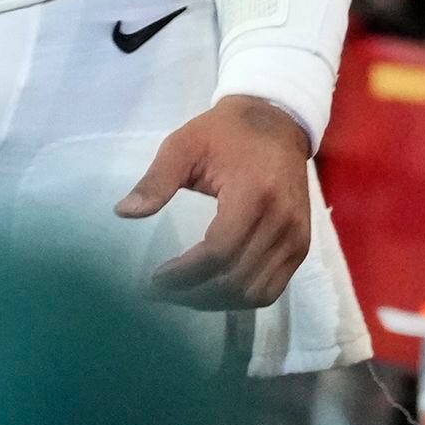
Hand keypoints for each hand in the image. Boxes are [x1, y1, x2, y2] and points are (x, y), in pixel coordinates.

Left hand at [118, 94, 313, 310]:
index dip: (184, 274)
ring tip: (183, 294)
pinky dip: (240, 298)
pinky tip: (212, 290)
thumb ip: (156, 180)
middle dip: (193, 294)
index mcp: (254, 193)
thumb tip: (124, 213)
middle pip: (235, 279)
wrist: (278, 122)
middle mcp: (282, 221)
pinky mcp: (301, 245)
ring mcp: (296, 237)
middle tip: (162, 293)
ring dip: (215, 302)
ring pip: (254, 293)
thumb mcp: (184, 145)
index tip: (155, 279)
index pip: (218, 252)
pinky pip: (272, 289)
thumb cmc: (226, 132)